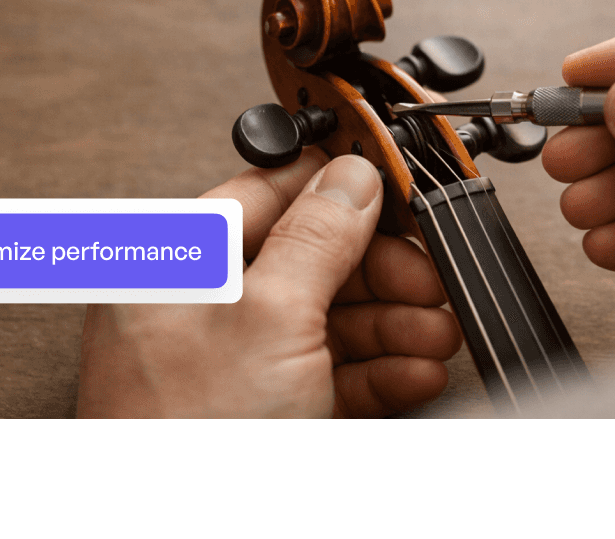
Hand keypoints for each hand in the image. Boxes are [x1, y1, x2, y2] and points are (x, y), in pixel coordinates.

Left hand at [77, 151, 460, 417]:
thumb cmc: (193, 438)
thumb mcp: (269, 318)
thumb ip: (316, 238)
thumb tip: (352, 176)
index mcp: (177, 262)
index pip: (267, 194)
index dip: (336, 188)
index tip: (394, 187)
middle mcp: (203, 305)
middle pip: (311, 258)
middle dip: (382, 270)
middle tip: (428, 276)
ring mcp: (237, 359)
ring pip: (330, 317)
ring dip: (395, 323)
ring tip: (437, 331)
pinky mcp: (268, 408)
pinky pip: (331, 372)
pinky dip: (381, 372)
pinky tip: (418, 373)